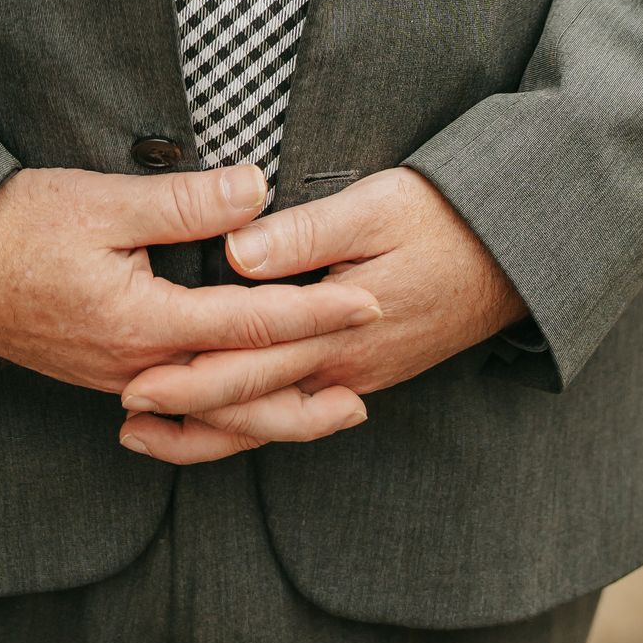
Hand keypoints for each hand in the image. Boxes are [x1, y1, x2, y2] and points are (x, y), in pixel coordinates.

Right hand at [0, 163, 379, 443]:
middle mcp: (136, 368)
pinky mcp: (104, 375)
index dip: (316, 313)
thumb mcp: (101, 201)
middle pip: (239, 397)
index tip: (369, 300)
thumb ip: (184, 203)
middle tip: (366, 388)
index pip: (250, 325)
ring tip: (323, 413)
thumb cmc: (17, 224)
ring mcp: (117, 379)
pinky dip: (221, 416)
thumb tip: (259, 189)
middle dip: (307, 392)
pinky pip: (178, 411)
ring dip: (270, 415)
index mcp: (142, 324)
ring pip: (210, 414)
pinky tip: (240, 411)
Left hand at [116, 167, 525, 463]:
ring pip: (276, 420)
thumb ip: (303, 234)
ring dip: (218, 430)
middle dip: (188, 416)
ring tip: (159, 434)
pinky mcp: (370, 371)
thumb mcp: (374, 207)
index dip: (188, 376)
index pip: (248, 363)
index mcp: (336, 328)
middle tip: (126, 421)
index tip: (133, 380)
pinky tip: (236, 419)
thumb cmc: (442, 218)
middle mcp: (344, 367)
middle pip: (253, 405)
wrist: (516, 254)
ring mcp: (360, 375)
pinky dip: (260, 421)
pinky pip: (302, 410)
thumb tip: (238, 252)